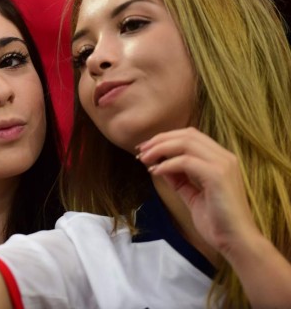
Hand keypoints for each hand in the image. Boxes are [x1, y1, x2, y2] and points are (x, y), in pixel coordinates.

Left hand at [136, 127, 260, 258]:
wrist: (236, 242)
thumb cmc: (217, 221)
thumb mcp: (192, 195)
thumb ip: (179, 179)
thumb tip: (159, 165)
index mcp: (221, 159)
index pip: (191, 136)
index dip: (166, 138)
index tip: (146, 148)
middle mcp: (224, 157)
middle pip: (187, 135)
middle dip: (160, 140)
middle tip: (140, 150)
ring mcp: (223, 164)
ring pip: (186, 143)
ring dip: (160, 148)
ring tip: (144, 159)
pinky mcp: (217, 176)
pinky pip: (186, 162)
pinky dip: (167, 164)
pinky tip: (155, 171)